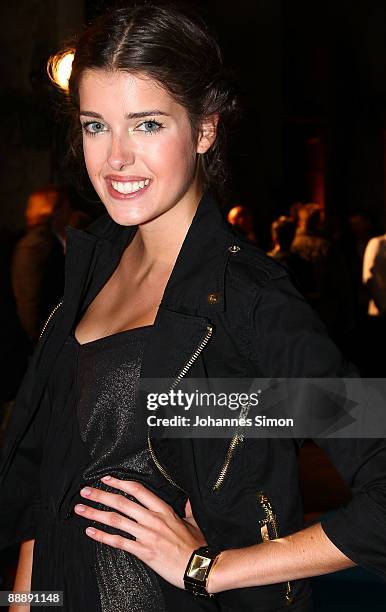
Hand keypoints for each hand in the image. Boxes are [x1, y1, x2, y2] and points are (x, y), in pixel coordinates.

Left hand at [74, 476, 206, 588]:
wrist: (199, 566)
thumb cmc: (196, 545)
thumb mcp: (193, 522)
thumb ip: (186, 509)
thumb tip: (186, 500)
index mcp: (163, 510)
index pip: (138, 490)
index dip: (120, 482)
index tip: (107, 479)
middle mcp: (152, 520)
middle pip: (122, 502)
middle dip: (101, 495)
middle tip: (85, 491)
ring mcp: (147, 535)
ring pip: (116, 520)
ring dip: (96, 513)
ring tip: (81, 509)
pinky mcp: (144, 551)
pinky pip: (119, 542)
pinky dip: (103, 536)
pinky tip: (91, 532)